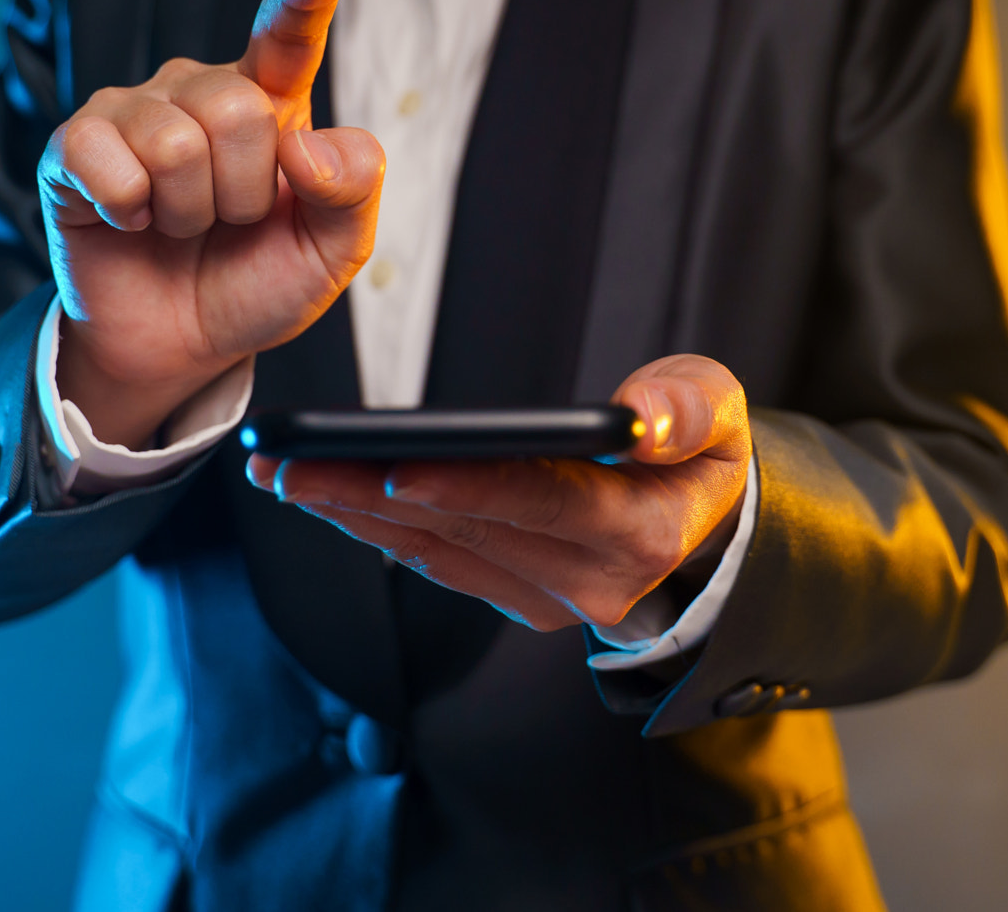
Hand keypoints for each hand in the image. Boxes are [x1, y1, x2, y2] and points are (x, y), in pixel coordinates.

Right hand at [38, 0, 383, 445]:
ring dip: (189, 211)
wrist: (178, 345)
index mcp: (271, 102)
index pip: (288, 35)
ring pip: (177, 143)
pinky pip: (110, 164)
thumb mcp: (331, 252)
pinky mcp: (74, 145)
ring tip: (180, 225)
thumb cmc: (253, 281)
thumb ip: (351, 190)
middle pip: (238, 110)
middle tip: (227, 221)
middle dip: (243, 191)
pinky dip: (128, 212)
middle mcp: (199, 89)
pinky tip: (128, 220)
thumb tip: (306, 142)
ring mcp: (133, 111)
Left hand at [248, 355, 751, 631]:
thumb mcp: (725, 418)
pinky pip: (435, 563)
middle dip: (367, 493)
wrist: (709, 536)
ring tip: (282, 472)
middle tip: (290, 460)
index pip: (539, 505)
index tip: (395, 467)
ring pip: (434, 552)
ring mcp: (545, 598)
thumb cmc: (704, 460)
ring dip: (352, 513)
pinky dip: (376, 529)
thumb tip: (643, 418)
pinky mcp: (514, 597)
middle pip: (464, 531)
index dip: (466, 487)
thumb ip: (691, 409)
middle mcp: (585, 581)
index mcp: (637, 533)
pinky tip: (326, 498)